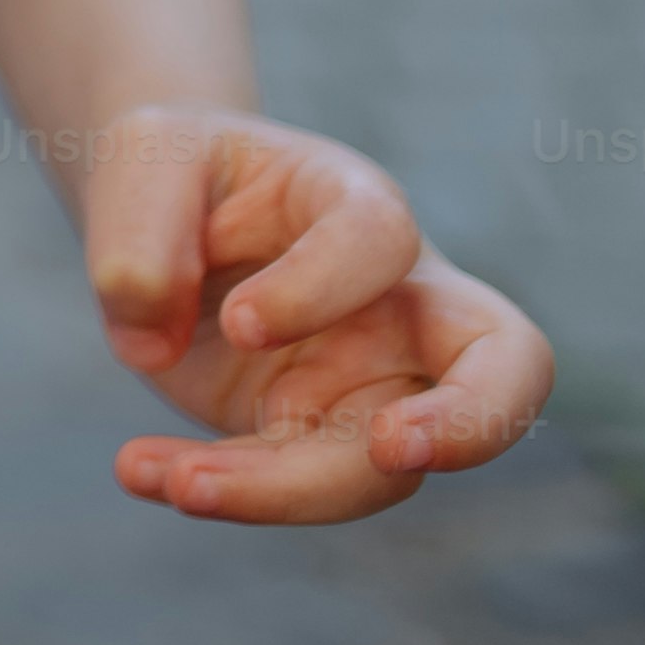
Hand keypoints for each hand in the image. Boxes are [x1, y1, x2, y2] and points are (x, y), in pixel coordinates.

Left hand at [72, 104, 554, 521]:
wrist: (165, 224)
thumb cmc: (176, 173)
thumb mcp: (140, 155)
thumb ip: (140, 226)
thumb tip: (146, 328)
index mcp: (358, 204)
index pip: (383, 243)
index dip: (322, 287)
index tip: (238, 322)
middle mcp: (397, 300)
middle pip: (504, 366)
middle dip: (472, 421)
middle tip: (393, 452)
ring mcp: (371, 379)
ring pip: (384, 466)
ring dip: (282, 489)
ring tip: (180, 486)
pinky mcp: (319, 435)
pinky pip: (297, 484)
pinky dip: (222, 490)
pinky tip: (140, 472)